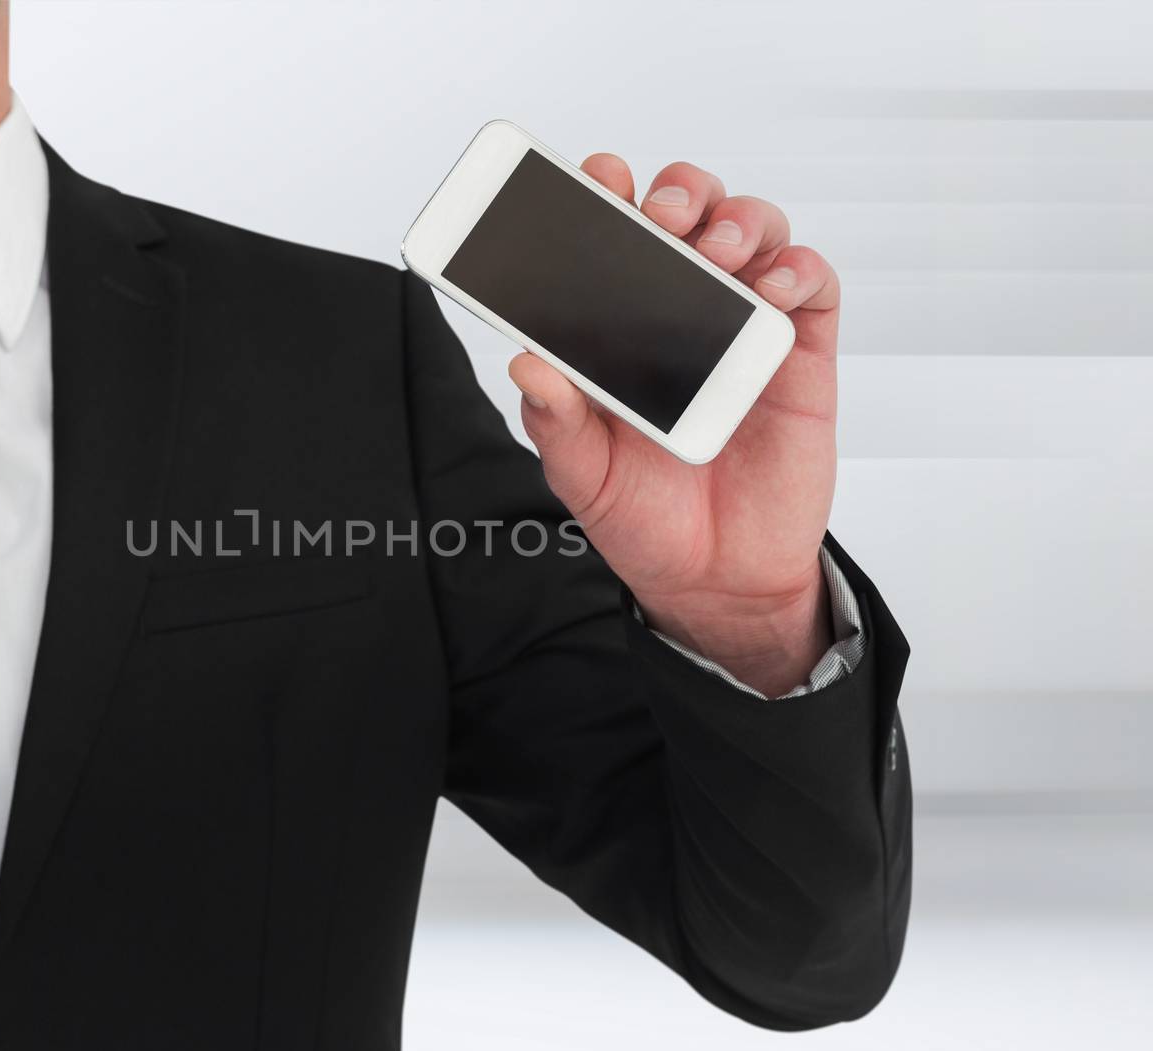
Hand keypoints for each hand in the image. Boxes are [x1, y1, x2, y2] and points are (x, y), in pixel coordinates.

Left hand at [509, 154, 837, 696]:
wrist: (715, 581)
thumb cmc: (645, 517)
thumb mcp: (582, 474)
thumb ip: (557, 421)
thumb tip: (527, 366)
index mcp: (621, 328)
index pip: (614, 240)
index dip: (608, 196)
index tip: (597, 178)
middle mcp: (682, 313)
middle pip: (691, 214)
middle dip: (679, 193)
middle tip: (661, 216)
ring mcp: (743, 328)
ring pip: (754, 232)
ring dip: (739, 220)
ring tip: (718, 250)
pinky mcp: (798, 356)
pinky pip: (813, 287)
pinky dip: (799, 268)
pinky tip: (773, 286)